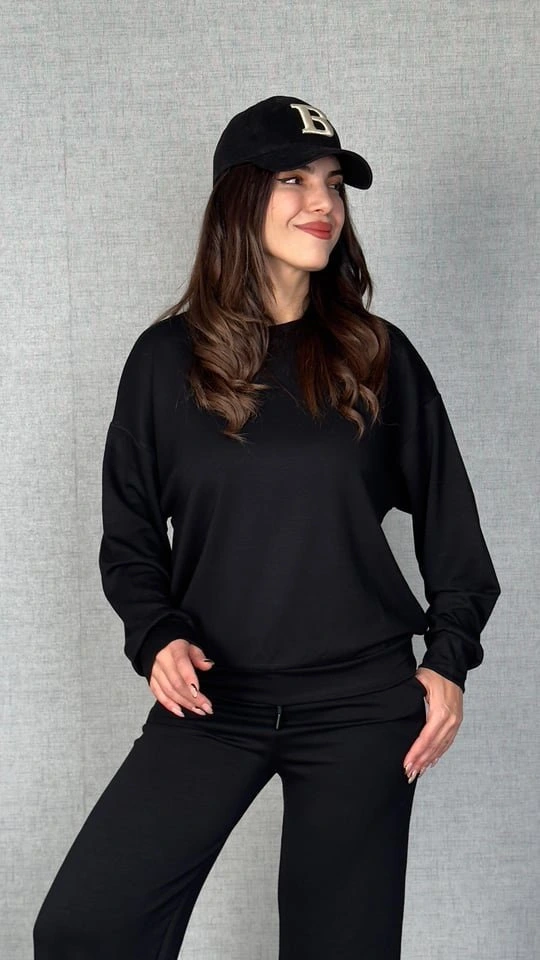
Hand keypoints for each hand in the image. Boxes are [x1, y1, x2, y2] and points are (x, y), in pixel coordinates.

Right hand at [148, 639, 214, 717]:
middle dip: (192, 698)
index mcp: (174, 649)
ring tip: (199, 710)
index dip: (189, 678)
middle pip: (177, 683)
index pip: (181, 664)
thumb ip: (199, 656)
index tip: (198, 691)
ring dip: (184, 703)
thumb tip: (208, 665)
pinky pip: (159, 695)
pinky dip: (170, 705)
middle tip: (206, 707)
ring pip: (169, 691)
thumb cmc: (179, 649)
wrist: (158, 647)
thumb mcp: (191, 647)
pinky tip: (181, 712)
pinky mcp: (152, 681)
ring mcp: (155, 672)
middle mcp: (163, 661)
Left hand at [402, 668, 462, 782]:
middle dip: (421, 761)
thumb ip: (411, 697)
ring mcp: (455, 722)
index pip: (426, 737)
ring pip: (441, 746)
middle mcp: (451, 720)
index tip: (407, 763)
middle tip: (409, 773)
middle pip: (434, 746)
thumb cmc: (434, 674)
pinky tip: (431, 762)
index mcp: (441, 711)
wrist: (451, 668)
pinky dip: (438, 753)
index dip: (416, 752)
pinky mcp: (456, 722)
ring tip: (418, 772)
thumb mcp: (419, 682)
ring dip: (429, 761)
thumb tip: (398, 710)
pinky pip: (447, 742)